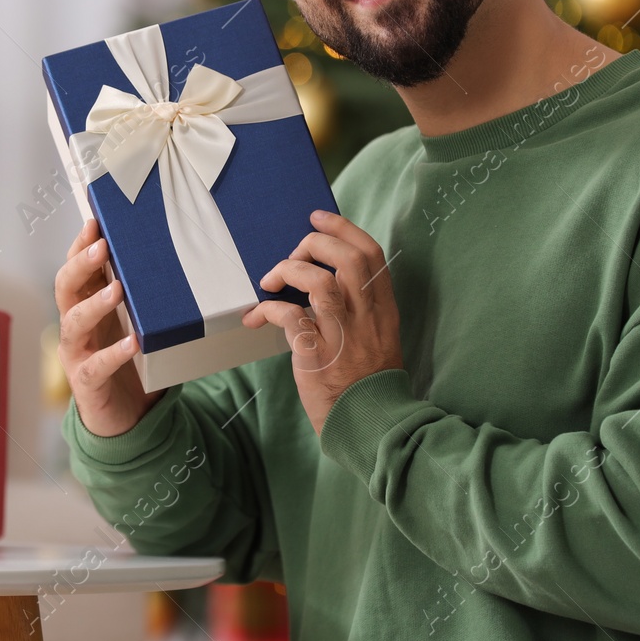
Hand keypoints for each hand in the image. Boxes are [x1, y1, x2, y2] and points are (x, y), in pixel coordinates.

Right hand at [55, 218, 165, 437]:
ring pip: (74, 323)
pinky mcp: (88, 383)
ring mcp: (77, 354)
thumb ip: (144, 296)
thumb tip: (172, 257)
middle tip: (101, 246)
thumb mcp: (137, 322)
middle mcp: (76, 326)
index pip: (77, 268)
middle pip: (66, 288)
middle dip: (81, 264)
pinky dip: (114, 353)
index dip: (80, 245)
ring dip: (94, 305)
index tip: (95, 222)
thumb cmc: (133, 362)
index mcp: (86, 306)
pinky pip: (96, 366)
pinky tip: (132, 343)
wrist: (127, 419)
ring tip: (117, 290)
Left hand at [241, 209, 402, 434]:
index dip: (342, 228)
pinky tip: (256, 316)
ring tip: (270, 283)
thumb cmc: (367, 381)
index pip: (371, 253)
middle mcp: (366, 316)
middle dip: (313, 244)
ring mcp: (344, 335)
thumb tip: (324, 278)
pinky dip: (269, 309)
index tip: (318, 217)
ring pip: (319, 281)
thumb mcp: (377, 337)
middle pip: (345, 258)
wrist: (370, 424)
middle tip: (292, 256)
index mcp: (383, 308)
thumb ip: (358, 307)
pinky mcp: (317, 356)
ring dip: (288, 272)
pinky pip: (290, 317)